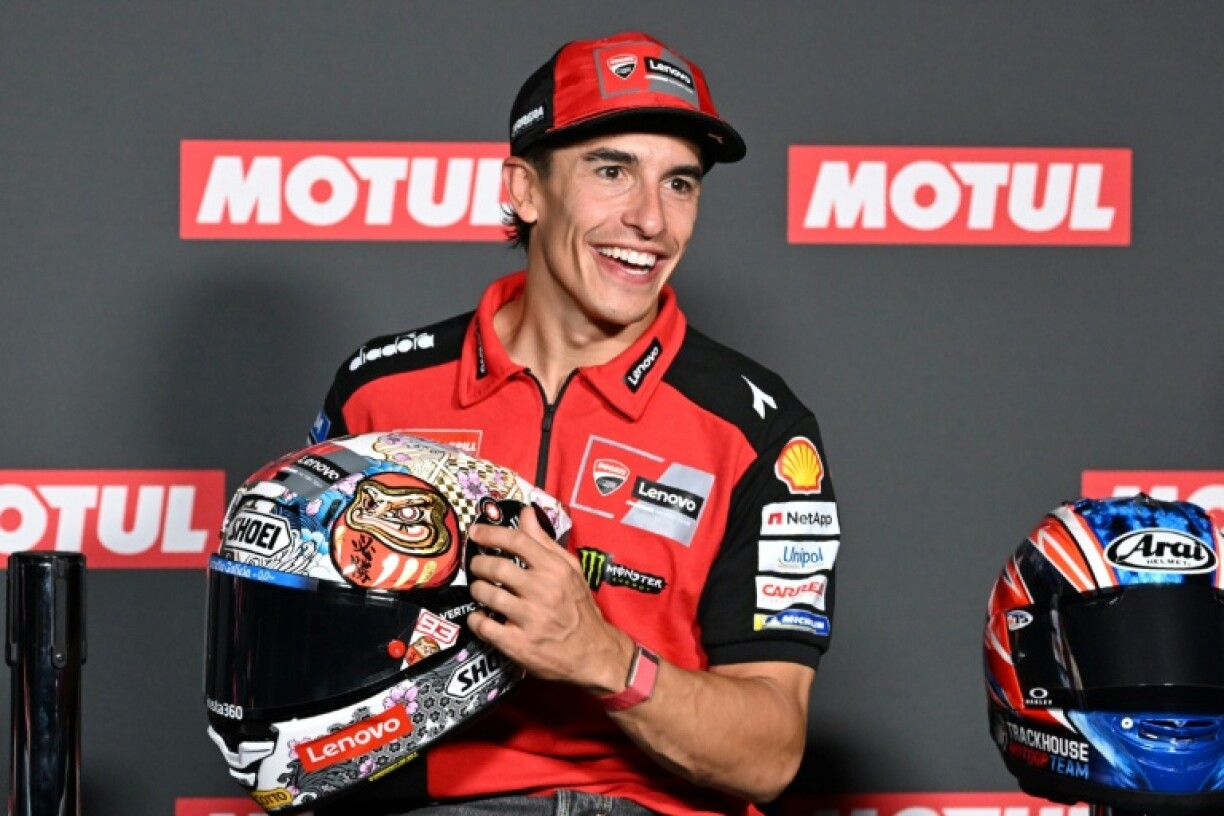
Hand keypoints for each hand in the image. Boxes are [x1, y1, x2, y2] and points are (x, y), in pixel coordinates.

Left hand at [465, 506, 633, 695]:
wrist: (594, 653)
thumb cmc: (579, 608)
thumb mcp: (570, 570)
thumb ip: (544, 541)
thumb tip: (526, 512)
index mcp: (555, 570)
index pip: (518, 541)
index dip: (492, 534)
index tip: (476, 532)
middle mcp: (543, 591)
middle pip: (497, 567)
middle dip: (479, 563)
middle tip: (476, 565)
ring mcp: (530, 619)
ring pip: (487, 595)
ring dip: (477, 589)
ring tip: (480, 589)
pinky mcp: (519, 644)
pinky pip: (485, 626)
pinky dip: (476, 619)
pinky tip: (480, 617)